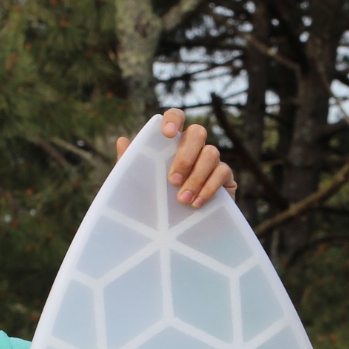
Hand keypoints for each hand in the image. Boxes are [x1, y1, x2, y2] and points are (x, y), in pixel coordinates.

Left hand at [114, 108, 237, 207]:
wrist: (177, 232)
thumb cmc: (156, 203)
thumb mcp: (139, 186)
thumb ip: (131, 164)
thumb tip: (123, 141)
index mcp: (173, 142)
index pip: (177, 117)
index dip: (174, 119)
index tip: (168, 133)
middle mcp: (195, 147)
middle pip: (198, 132)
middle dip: (185, 156)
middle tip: (172, 180)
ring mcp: (212, 161)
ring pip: (211, 153)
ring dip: (196, 177)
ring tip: (182, 199)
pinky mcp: (225, 177)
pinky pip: (222, 173)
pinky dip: (208, 188)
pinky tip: (196, 204)